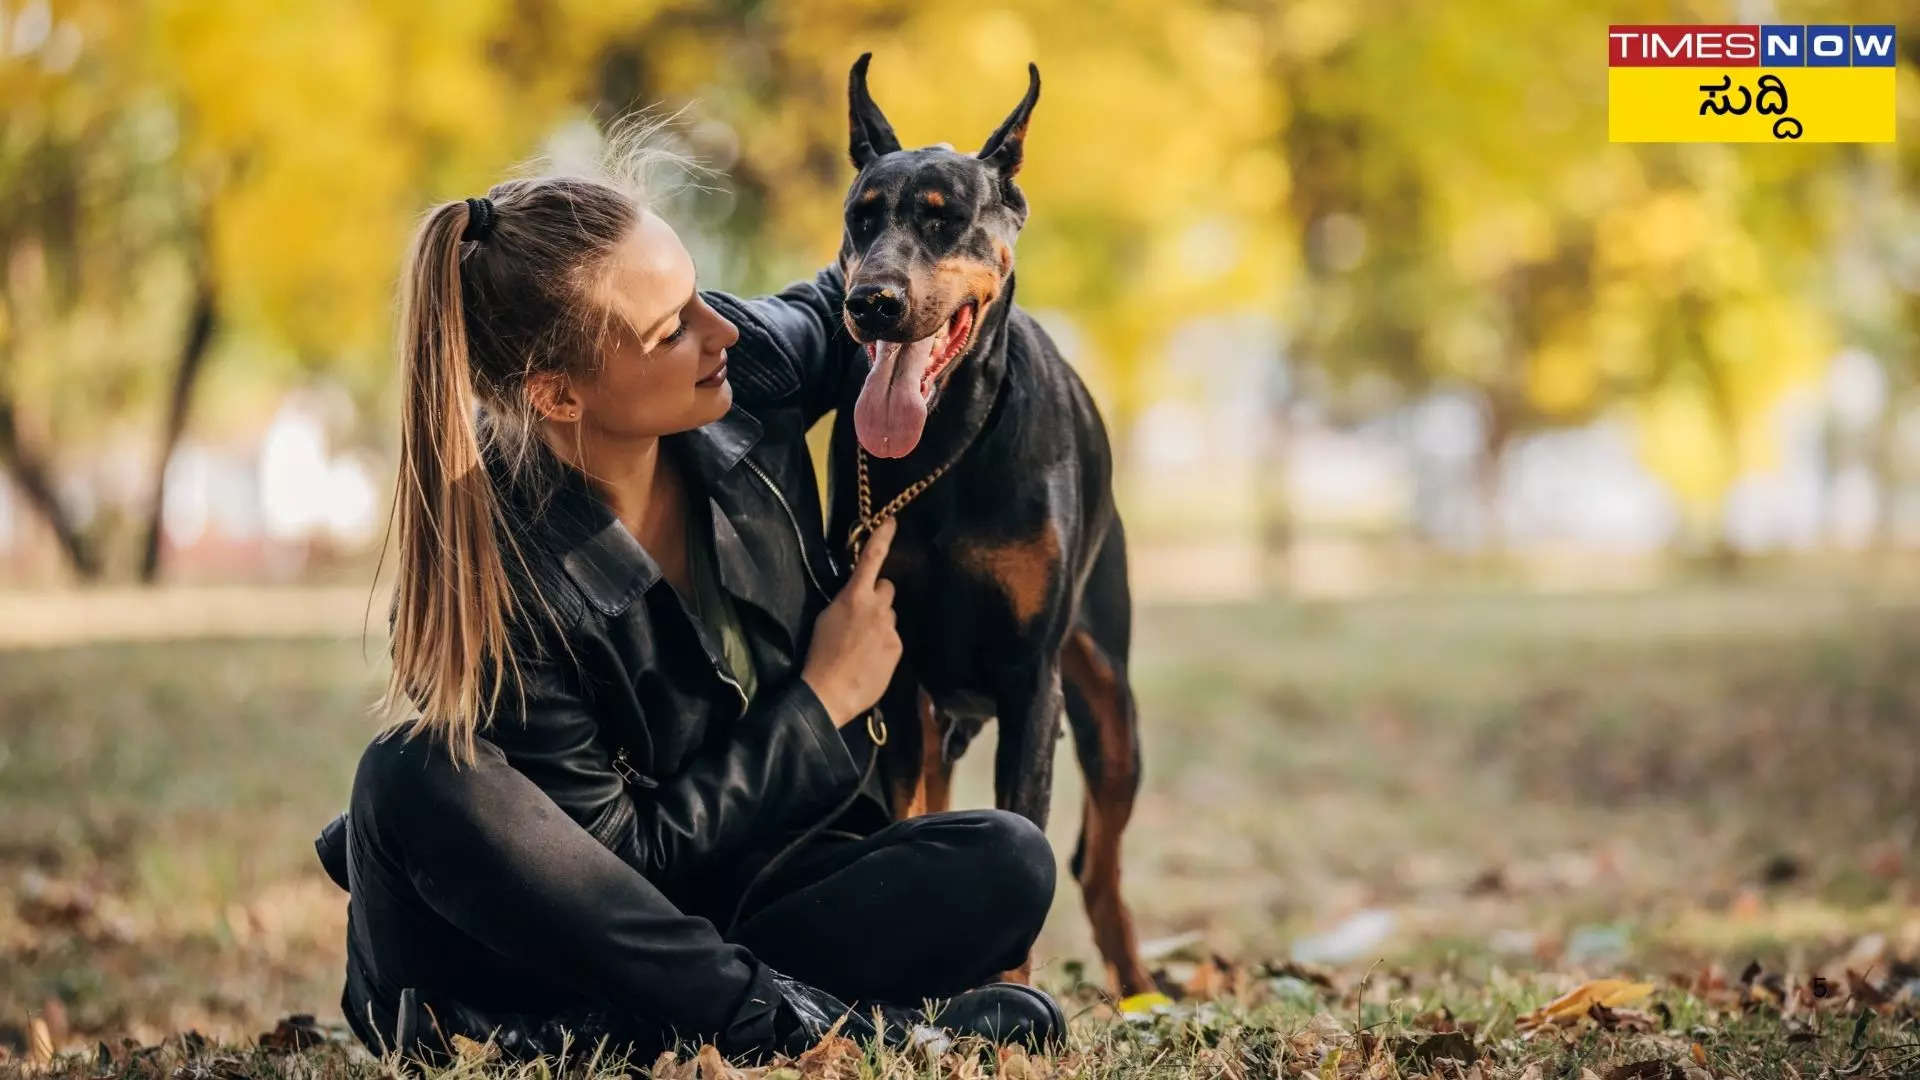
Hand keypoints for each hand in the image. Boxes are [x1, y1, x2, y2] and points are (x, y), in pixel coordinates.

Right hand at [801, 518, 902, 727]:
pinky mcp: (897, 647)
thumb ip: (847, 602)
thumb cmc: (820, 654)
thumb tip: (858, 597)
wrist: (830, 691)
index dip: (883, 537)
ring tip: (863, 644)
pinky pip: (893, 637)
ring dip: (880, 622)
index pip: (872, 559)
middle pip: (887, 588)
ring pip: (890, 615)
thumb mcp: (826, 618)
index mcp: (854, 596)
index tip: (893, 521)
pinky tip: (870, 659)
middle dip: (877, 597)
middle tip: (862, 615)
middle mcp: (877, 607)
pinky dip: (884, 643)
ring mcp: (890, 628)